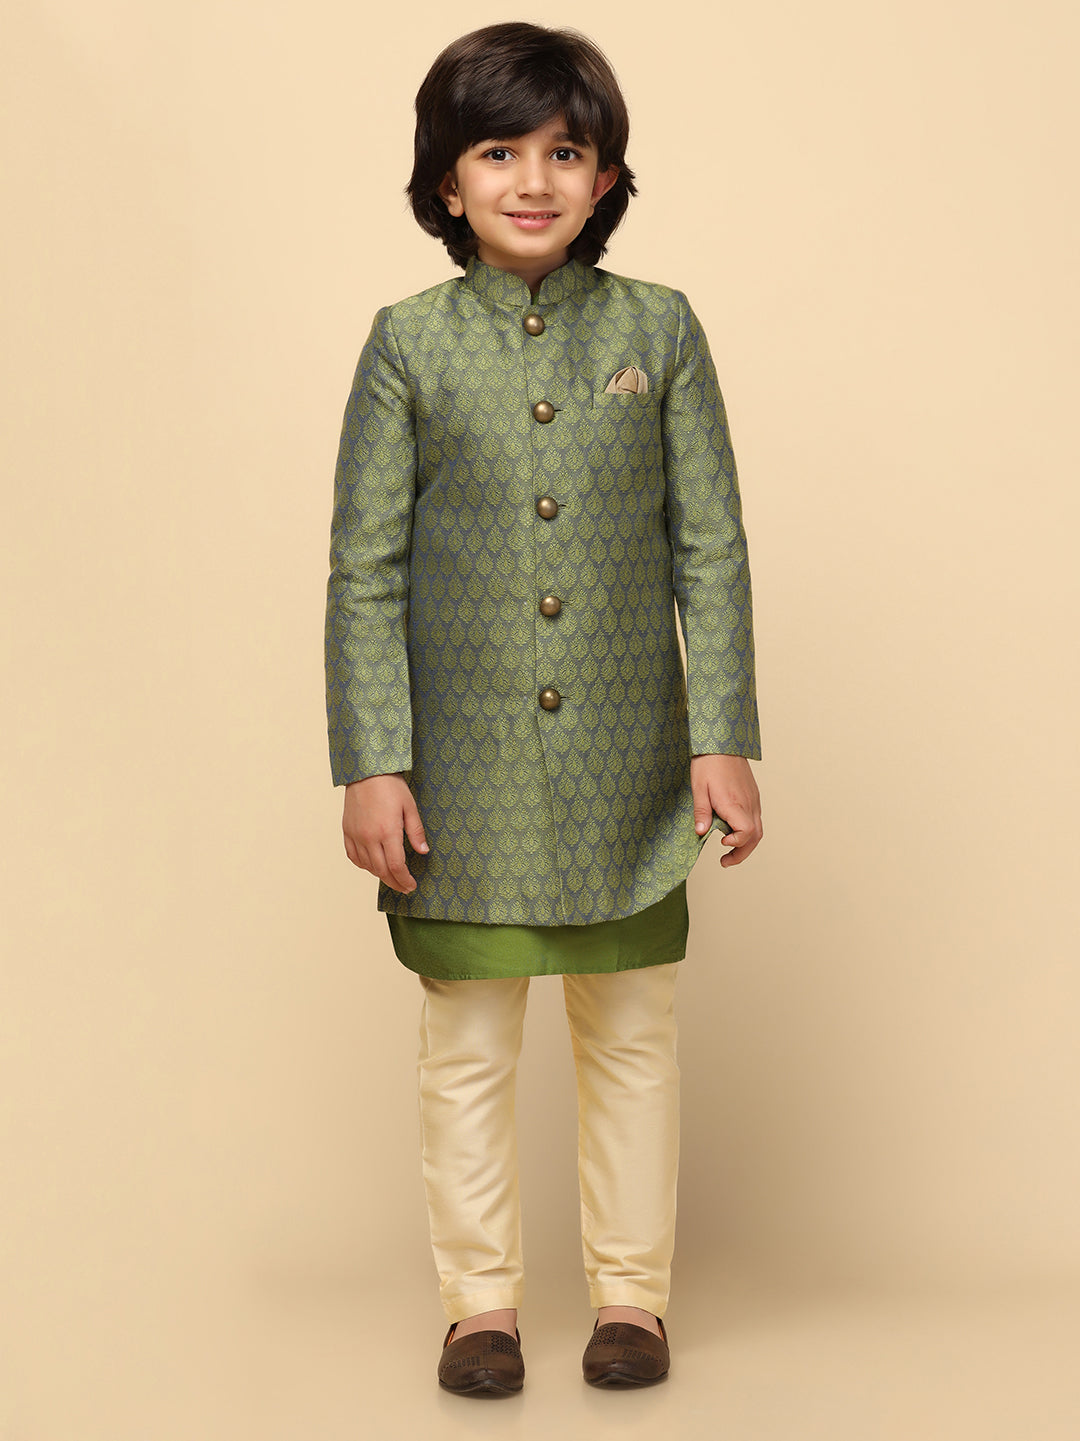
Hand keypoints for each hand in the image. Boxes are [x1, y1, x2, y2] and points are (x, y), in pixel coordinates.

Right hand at [342, 773, 428, 892]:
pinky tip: (372, 865)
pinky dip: (363, 865)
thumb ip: (416, 832)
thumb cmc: (390, 786)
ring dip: (380, 875)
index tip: (411, 885)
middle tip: (404, 887)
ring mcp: (355, 835)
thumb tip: (423, 851)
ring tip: (391, 877)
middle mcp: (369, 837)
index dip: (404, 880)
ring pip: (366, 866)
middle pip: (381, 871)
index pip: (396, 866)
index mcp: (387, 832)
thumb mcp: (410, 807)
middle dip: (394, 882)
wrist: (366, 771)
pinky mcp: (347, 831)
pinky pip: (353, 856)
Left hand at [690, 754, 762, 866]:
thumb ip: (701, 812)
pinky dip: (748, 832)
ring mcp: (753, 800)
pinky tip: (733, 831)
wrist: (722, 743)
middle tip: (725, 862)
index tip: (720, 842)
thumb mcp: (699, 788)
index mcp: (735, 803)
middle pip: (756, 837)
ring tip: (729, 851)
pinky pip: (756, 819)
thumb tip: (701, 833)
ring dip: (746, 844)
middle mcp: (749, 804)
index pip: (746, 833)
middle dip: (742, 854)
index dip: (736, 844)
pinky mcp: (753, 795)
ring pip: (758, 829)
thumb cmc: (709, 763)